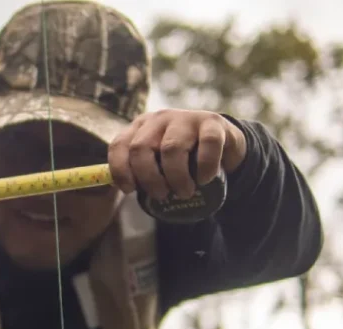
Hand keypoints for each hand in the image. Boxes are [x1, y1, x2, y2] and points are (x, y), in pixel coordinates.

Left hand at [108, 109, 246, 199]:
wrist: (223, 143)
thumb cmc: (182, 158)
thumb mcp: (157, 161)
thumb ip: (139, 171)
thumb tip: (124, 189)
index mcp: (140, 128)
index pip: (118, 145)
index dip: (120, 170)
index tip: (130, 190)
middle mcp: (159, 119)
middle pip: (141, 149)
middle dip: (149, 178)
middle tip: (161, 195)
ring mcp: (186, 118)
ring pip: (171, 148)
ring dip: (176, 177)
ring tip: (185, 192)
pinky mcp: (212, 123)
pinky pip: (207, 144)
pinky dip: (205, 167)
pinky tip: (204, 179)